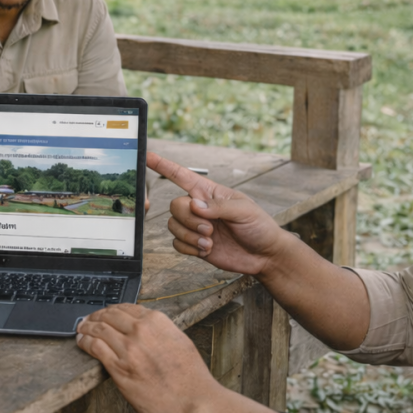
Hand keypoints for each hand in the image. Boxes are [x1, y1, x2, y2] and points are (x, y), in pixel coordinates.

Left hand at [76, 304, 225, 412]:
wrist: (193, 402)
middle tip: (89, 319)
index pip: (127, 308)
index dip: (112, 309)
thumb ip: (161, 332)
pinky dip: (85, 342)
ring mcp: (128, 349)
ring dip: (86, 327)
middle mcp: (141, 331)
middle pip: (110, 315)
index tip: (107, 312)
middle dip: (96, 315)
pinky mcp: (119, 368)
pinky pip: (95, 348)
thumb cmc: (190, 378)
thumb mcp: (180, 342)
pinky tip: (82, 342)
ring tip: (81, 329)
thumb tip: (147, 329)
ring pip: (99, 329)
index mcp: (157, 322)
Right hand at [150, 152, 287, 275]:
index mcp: (210, 193)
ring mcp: (196, 227)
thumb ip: (218, 207)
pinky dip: (189, 249)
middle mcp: (200, 208)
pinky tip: (207, 250)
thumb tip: (194, 206)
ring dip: (190, 236)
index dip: (164, 166)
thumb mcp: (244, 210)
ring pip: (173, 225)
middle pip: (174, 205)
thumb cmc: (259, 227)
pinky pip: (177, 244)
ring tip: (211, 242)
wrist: (264, 256)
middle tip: (210, 230)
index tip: (148, 156)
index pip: (182, 176)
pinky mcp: (195, 245)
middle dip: (189, 219)